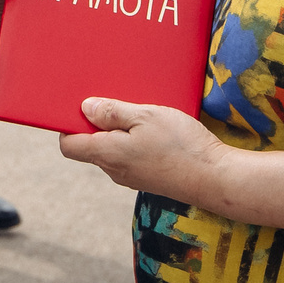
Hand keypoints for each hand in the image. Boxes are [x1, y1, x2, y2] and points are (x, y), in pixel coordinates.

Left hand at [59, 99, 232, 202]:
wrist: (214, 177)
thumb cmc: (180, 145)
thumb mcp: (145, 116)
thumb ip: (112, 112)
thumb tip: (85, 108)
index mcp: (106, 154)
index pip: (69, 145)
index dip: (69, 125)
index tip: (84, 107)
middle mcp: (113, 170)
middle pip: (91, 147)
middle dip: (99, 125)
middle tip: (120, 104)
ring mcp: (131, 178)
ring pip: (113, 151)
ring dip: (121, 133)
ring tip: (143, 116)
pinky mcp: (148, 178)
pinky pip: (131, 158)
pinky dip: (136, 143)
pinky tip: (156, 132)